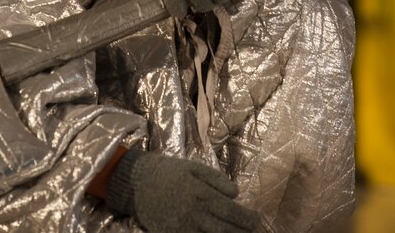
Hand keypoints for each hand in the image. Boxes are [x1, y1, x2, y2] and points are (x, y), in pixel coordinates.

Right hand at [106, 149, 258, 231]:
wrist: (137, 183)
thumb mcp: (194, 168)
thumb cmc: (169, 172)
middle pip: (226, 231)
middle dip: (243, 232)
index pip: (233, 213)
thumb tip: (236, 193)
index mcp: (202, 195)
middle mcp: (195, 214)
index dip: (248, 219)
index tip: (257, 220)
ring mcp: (184, 229)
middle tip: (253, 231)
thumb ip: (216, 180)